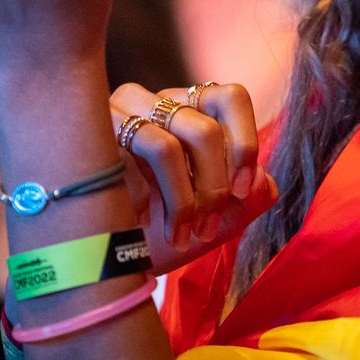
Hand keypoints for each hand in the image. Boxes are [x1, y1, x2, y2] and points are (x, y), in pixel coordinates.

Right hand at [108, 82, 277, 274]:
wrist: (94, 262)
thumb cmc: (155, 235)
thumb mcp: (213, 221)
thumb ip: (248, 200)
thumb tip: (266, 182)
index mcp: (186, 110)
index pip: (230, 97)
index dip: (245, 143)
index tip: (242, 191)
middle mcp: (154, 103)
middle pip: (206, 128)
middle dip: (215, 187)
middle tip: (207, 228)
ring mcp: (120, 113)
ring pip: (175, 144)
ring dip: (185, 201)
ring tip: (181, 235)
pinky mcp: (93, 132)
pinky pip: (141, 156)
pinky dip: (151, 198)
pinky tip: (143, 221)